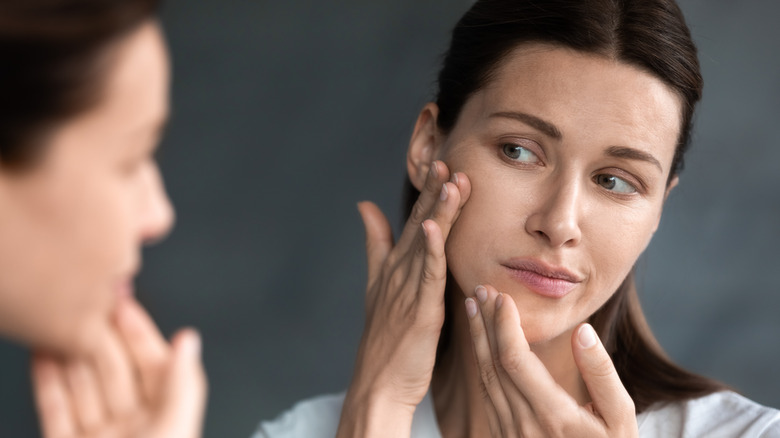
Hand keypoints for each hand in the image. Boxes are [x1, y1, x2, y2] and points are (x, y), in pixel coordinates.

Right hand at [31, 298, 206, 437]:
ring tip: (60, 323)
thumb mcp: (173, 426)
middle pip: (114, 371)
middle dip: (100, 336)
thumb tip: (190, 340)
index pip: (153, 363)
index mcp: (166, 418)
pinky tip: (42, 356)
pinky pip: (56, 410)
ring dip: (71, 354)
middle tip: (86, 304)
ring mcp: (101, 436)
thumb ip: (181, 384)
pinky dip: (47, 382)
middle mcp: (134, 426)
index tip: (123, 302)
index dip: (139, 331)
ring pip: (83, 387)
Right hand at [337, 161, 470, 436]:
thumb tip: (365, 205)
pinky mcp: (418, 309)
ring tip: (449, 181)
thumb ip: (375, 244)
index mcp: (395, 266)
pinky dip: (430, 249)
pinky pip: (427, 275)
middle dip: (433, 192)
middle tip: (446, 160)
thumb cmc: (384, 338)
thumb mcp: (377, 284)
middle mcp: (400, 272)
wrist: (378, 382)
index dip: (428, 193)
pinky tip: (433, 227)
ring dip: (437, 211)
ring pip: (427, 243)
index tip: (441, 164)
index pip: (414, 221)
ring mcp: (407, 290)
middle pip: (420, 225)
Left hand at [465, 285, 636, 436]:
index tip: (503, 296)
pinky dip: (481, 362)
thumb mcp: (622, 418)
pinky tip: (482, 343)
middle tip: (481, 289)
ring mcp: (510, 433)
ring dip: (477, 340)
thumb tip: (582, 332)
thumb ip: (602, 374)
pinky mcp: (504, 436)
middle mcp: (524, 424)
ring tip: (474, 307)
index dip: (504, 324)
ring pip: (484, 378)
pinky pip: (486, 394)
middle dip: (485, 323)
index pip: (515, 359)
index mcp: (553, 415)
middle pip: (492, 364)